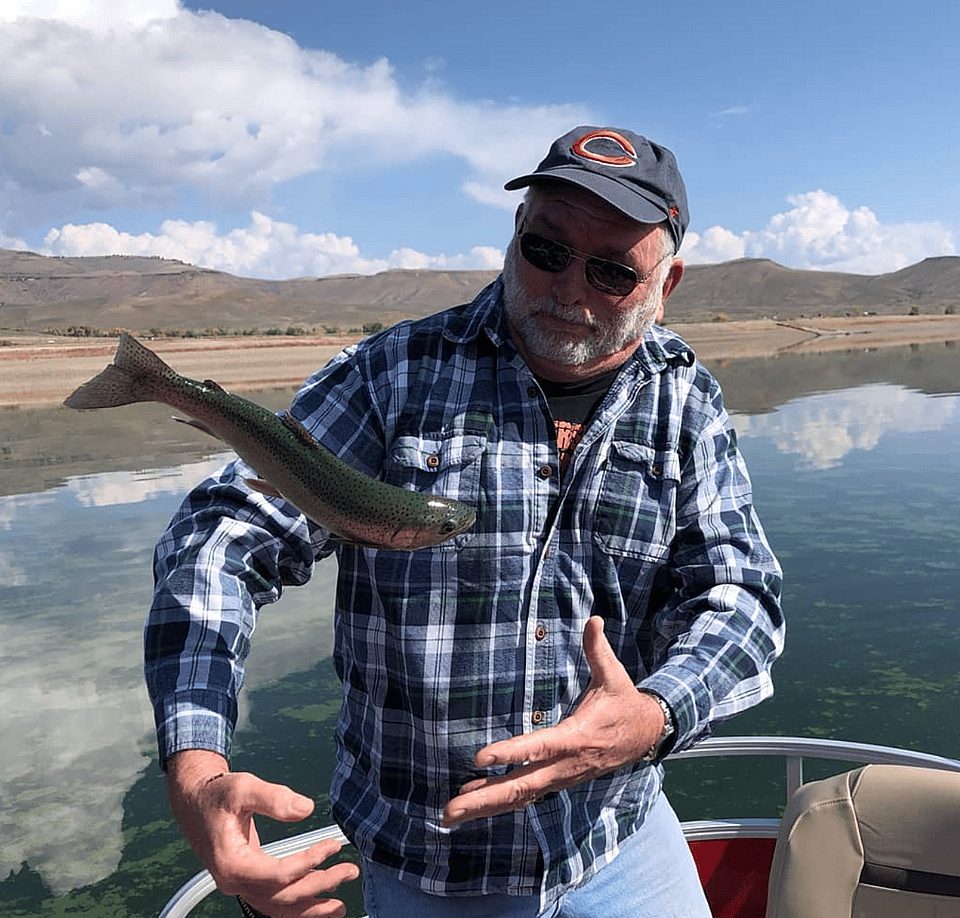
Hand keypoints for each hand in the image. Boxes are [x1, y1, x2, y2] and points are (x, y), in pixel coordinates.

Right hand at [165, 750, 358, 917]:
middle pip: (282, 897)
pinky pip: (273, 900)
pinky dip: (296, 904)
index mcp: (231, 863)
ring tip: (339, 905)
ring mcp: (239, 884)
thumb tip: (306, 809)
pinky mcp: (246, 879)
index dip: (310, 862)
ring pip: (278, 907)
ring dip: (310, 907)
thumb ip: (274, 798)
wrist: (194, 800)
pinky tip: (317, 898)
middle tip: (350, 872)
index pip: (279, 874)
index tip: (333, 845)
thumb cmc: (217, 794)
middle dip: (319, 886)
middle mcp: (234, 881)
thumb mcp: (243, 787)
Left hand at [441, 616, 665, 827]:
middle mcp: (564, 765)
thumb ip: (598, 648)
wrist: (644, 736)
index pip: (538, 747)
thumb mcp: (613, 674)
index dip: (510, 752)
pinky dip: (496, 803)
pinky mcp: (556, 782)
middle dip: (483, 798)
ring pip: (518, 797)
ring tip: (448, 815)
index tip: (479, 757)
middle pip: (520, 786)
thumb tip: (594, 620)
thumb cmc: (622, 702)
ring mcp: (559, 778)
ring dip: (483, 807)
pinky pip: (523, 796)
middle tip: (448, 809)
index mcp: (576, 737)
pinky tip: (470, 804)